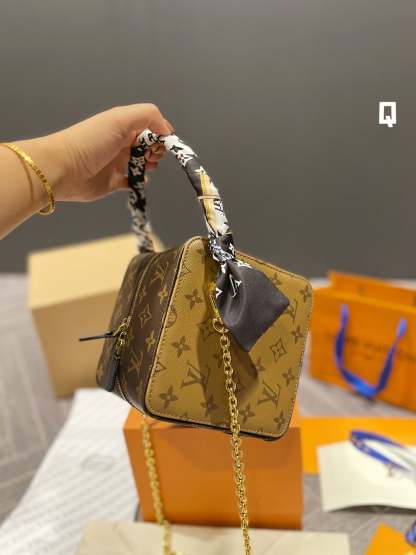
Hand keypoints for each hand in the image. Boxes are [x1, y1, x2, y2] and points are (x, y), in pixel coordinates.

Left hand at [49, 103, 172, 201]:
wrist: (63, 169)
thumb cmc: (90, 141)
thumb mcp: (120, 118)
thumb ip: (148, 116)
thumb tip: (167, 129)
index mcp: (122, 125)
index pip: (150, 127)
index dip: (160, 134)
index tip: (163, 143)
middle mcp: (120, 143)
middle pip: (148, 146)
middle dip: (156, 151)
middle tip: (150, 156)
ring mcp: (116, 163)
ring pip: (142, 164)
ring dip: (149, 165)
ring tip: (146, 166)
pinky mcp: (112, 182)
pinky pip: (132, 182)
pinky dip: (139, 182)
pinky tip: (140, 180)